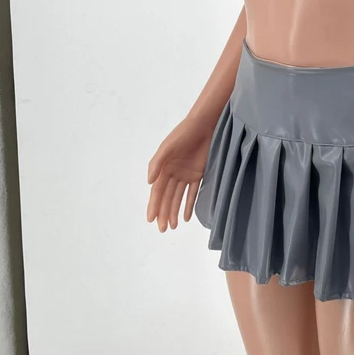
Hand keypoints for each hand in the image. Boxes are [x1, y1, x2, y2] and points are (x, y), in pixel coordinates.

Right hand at [146, 116, 213, 232]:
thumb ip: (157, 164)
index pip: (157, 191)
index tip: (151, 220)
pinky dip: (189, 204)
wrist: (204, 125)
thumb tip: (149, 182)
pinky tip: (187, 217)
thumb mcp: (167, 147)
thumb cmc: (183, 134)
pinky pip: (193, 192)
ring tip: (173, 226)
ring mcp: (185, 174)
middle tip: (163, 229)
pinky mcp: (198, 173)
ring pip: (178, 197)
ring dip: (175, 211)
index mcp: (163, 167)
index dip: (153, 205)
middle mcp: (172, 173)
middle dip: (163, 213)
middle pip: (167, 197)